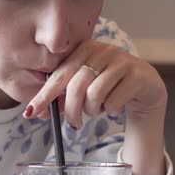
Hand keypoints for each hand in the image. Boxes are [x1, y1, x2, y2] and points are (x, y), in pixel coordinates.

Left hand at [25, 39, 166, 174]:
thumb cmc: (110, 88)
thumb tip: (36, 110)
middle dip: (71, 111)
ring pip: (95, 94)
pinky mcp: (136, 74)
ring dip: (93, 111)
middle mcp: (102, 50)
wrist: (145, 88)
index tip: (30, 112)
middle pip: (76, 86)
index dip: (44, 95)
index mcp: (85, 49)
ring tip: (98, 111)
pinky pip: (113, 101)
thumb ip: (63, 94)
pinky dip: (110, 110)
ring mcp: (121, 60)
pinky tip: (115, 106)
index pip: (59, 74)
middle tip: (74, 125)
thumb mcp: (85, 87)